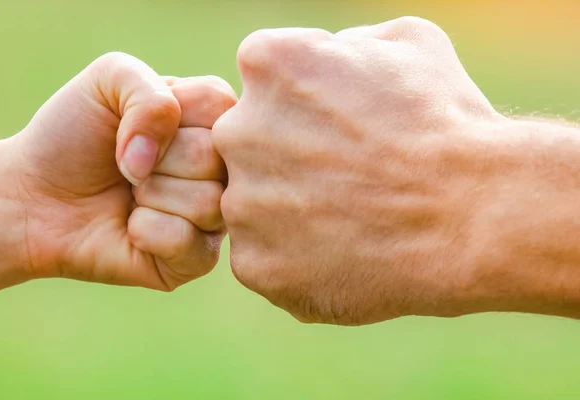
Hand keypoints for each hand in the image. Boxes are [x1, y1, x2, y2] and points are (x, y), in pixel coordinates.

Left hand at [3, 52, 234, 291]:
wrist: (35, 195)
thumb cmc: (75, 134)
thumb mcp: (107, 81)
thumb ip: (148, 92)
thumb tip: (154, 157)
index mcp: (211, 121)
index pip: (220, 105)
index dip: (168, 113)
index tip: (138, 121)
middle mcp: (222, 169)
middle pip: (213, 157)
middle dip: (156, 158)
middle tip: (131, 165)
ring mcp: (214, 215)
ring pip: (208, 202)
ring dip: (150, 195)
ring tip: (132, 194)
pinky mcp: (197, 259)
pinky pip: (188, 243)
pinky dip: (146, 231)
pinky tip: (131, 227)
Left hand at [213, 18, 511, 324]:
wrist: (475, 216)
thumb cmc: (447, 125)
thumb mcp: (409, 44)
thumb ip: (349, 43)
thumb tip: (331, 56)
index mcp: (268, 64)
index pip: (265, 81)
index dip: (308, 104)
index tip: (346, 127)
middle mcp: (238, 131)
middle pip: (250, 144)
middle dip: (289, 156)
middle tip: (348, 179)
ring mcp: (242, 204)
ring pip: (255, 205)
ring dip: (292, 211)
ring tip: (352, 220)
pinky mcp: (256, 265)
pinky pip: (265, 258)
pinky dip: (297, 260)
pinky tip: (344, 256)